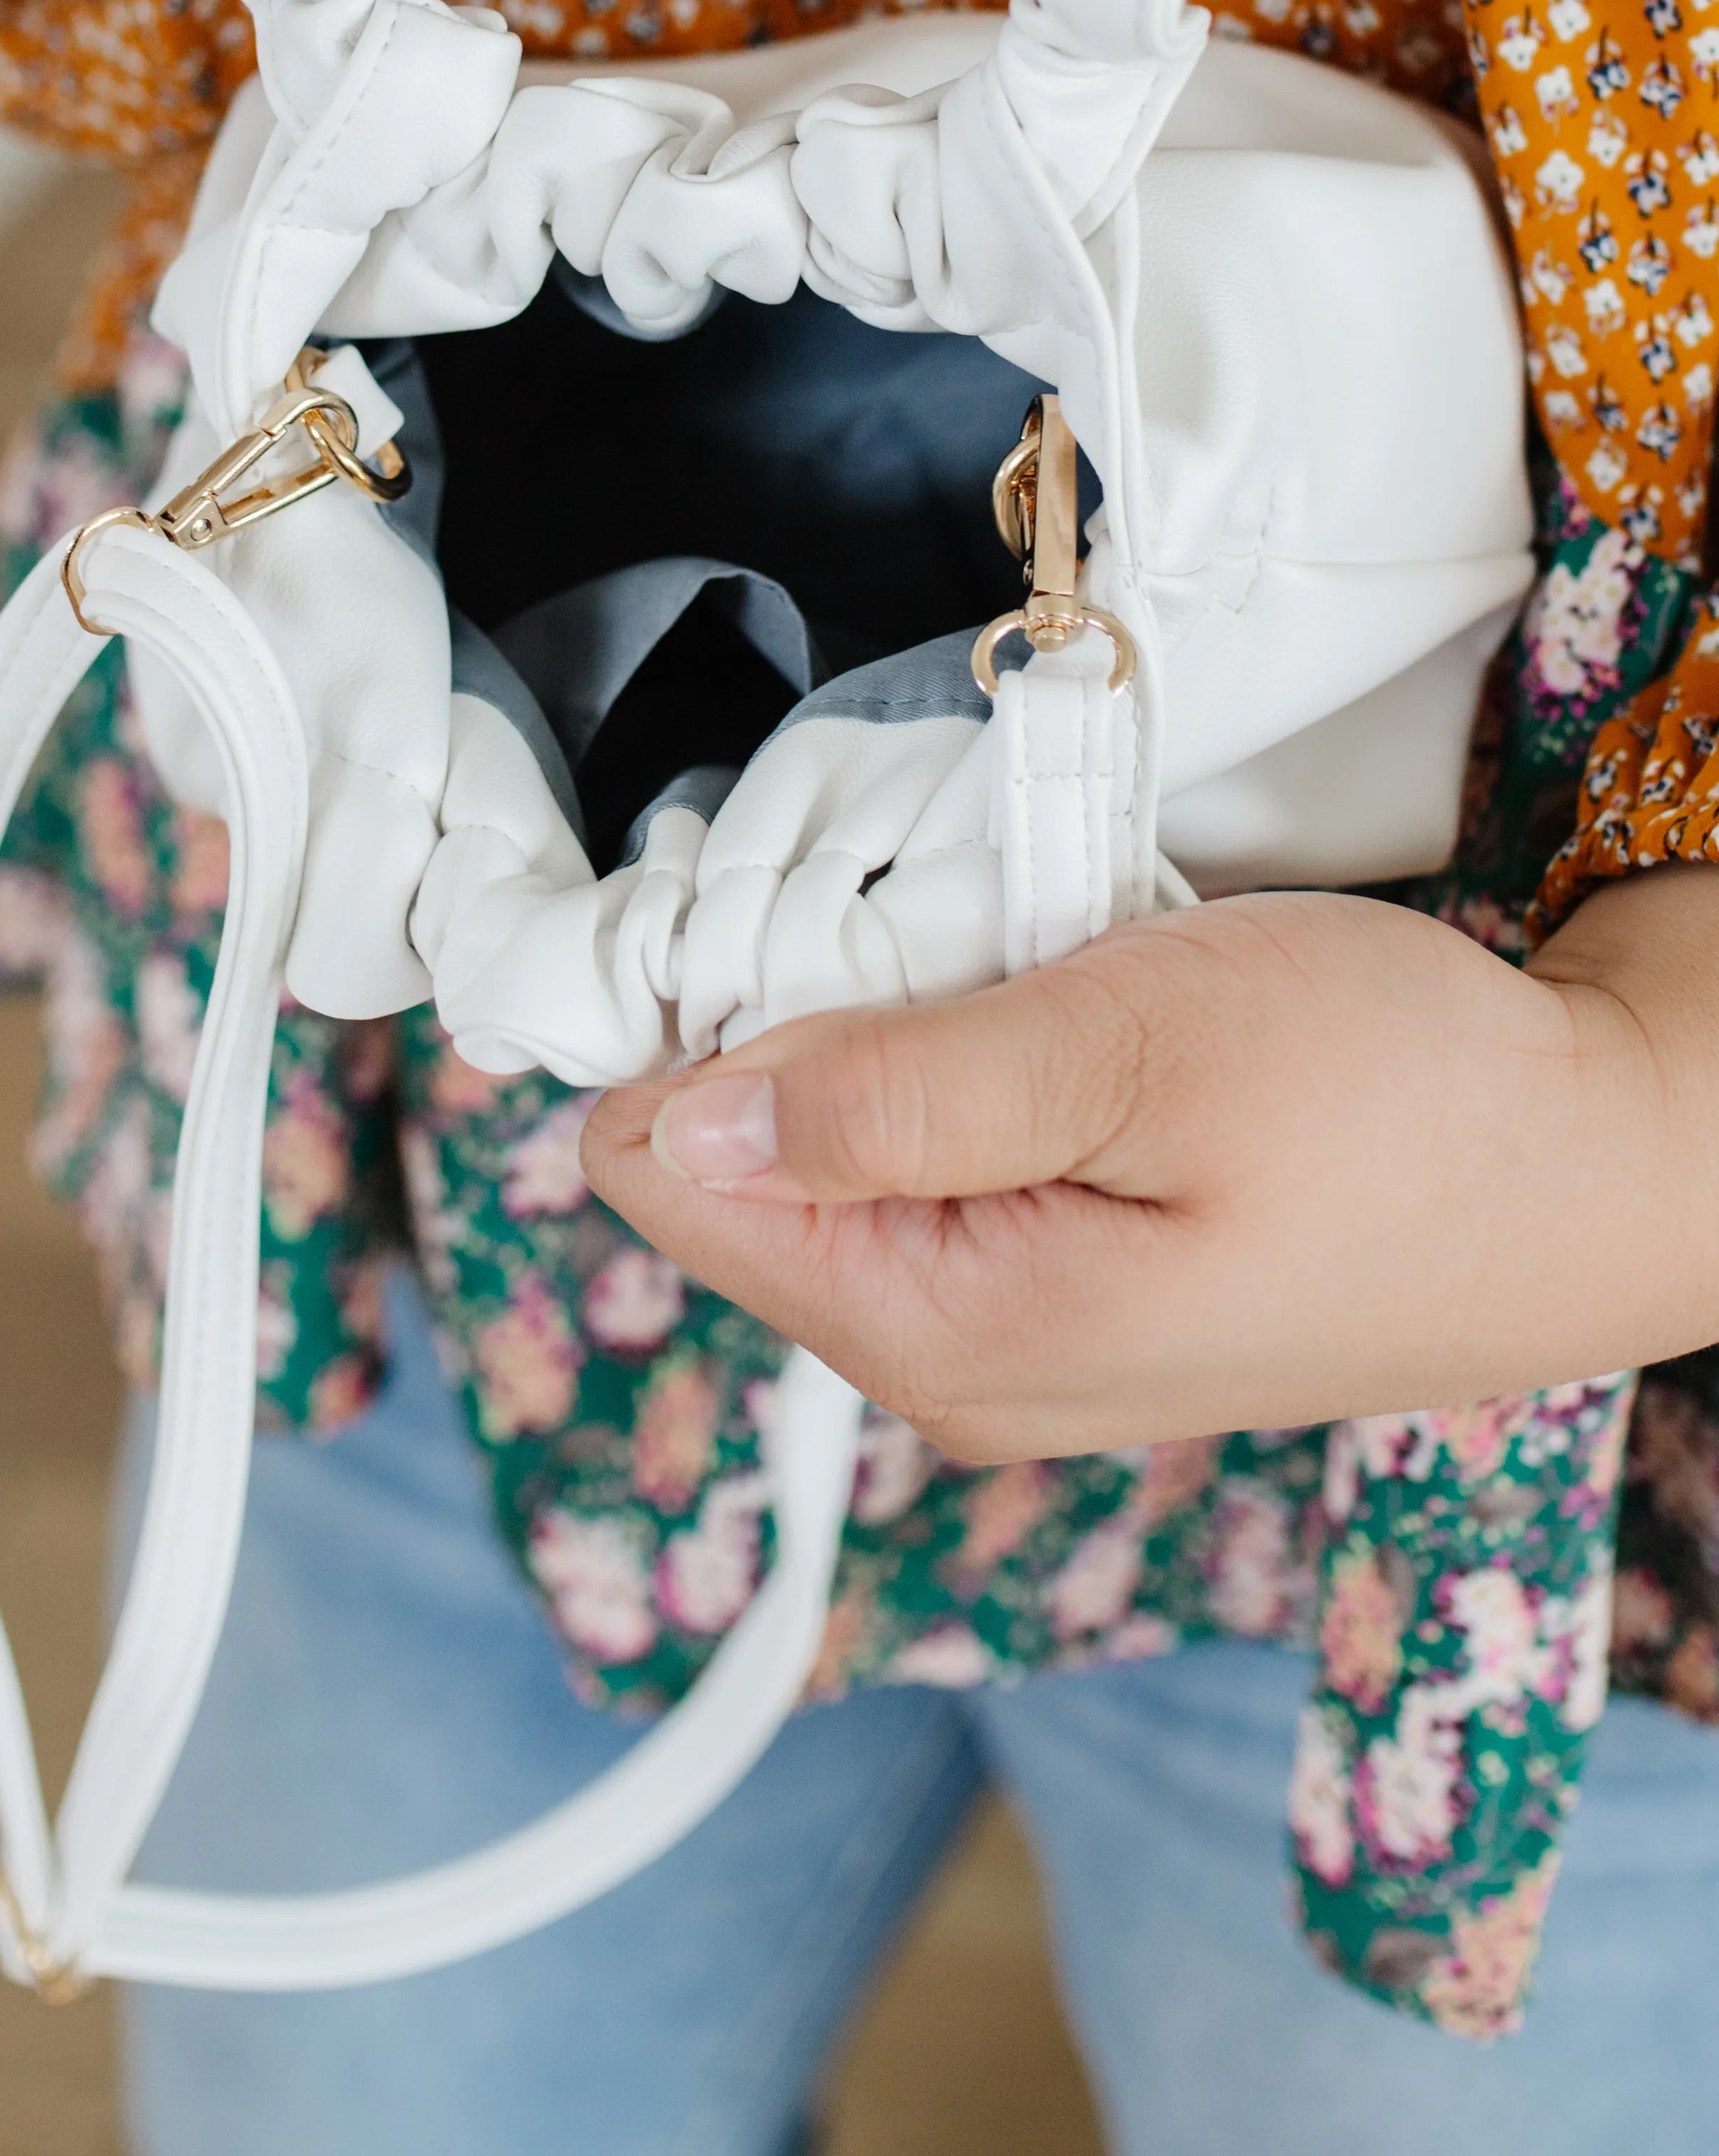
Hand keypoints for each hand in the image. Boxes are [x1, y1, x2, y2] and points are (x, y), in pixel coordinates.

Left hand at [580, 870, 1718, 1463]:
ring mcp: (1017, 1330)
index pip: (668, 1182)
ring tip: (1034, 955)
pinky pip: (942, 1151)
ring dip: (898, 1021)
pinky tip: (1072, 1004)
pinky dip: (971, 1053)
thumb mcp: (1134, 1053)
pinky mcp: (1078, 1278)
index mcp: (937, 1333)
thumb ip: (887, 1098)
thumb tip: (669, 1123)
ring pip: (844, 1143)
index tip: (783, 909)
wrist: (1606, 1160)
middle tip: (954, 923)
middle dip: (802, 1014)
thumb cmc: (1404, 1103)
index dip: (687, 1018)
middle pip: (744, 1162)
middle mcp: (950, 1363)